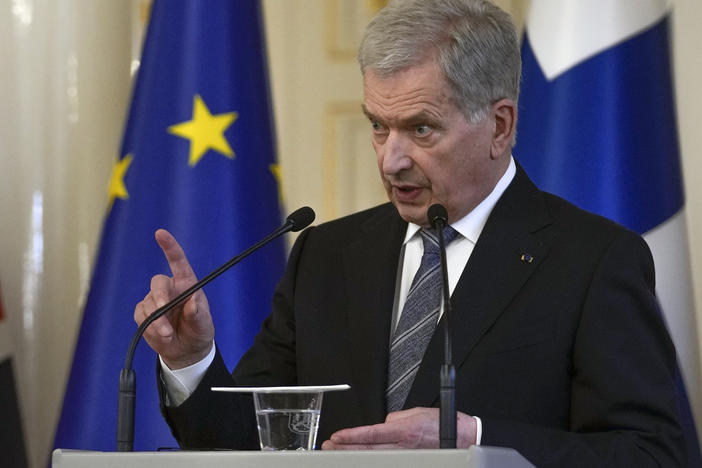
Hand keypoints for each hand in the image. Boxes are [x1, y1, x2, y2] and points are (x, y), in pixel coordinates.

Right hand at [134, 229, 214, 368]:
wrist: (186, 350)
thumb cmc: (198, 331)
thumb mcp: (204, 324)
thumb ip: (198, 314)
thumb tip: (192, 302)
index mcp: (187, 284)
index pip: (177, 261)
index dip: (169, 246)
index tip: (160, 233)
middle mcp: (169, 289)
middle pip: (158, 283)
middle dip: (159, 298)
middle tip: (162, 312)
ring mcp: (154, 301)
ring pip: (148, 304)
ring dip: (157, 322)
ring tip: (168, 335)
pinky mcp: (144, 314)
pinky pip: (141, 317)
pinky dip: (150, 328)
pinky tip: (162, 335)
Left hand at [321, 407, 476, 449]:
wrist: (462, 437)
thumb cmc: (443, 425)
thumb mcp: (417, 412)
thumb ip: (396, 418)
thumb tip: (383, 424)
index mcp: (404, 430)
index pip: (371, 433)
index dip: (351, 436)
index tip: (337, 436)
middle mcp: (404, 446)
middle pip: (368, 448)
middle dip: (347, 447)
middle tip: (330, 446)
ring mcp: (407, 456)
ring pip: (374, 457)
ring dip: (355, 454)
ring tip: (338, 452)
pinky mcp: (411, 461)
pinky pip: (387, 461)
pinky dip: (372, 460)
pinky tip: (361, 459)